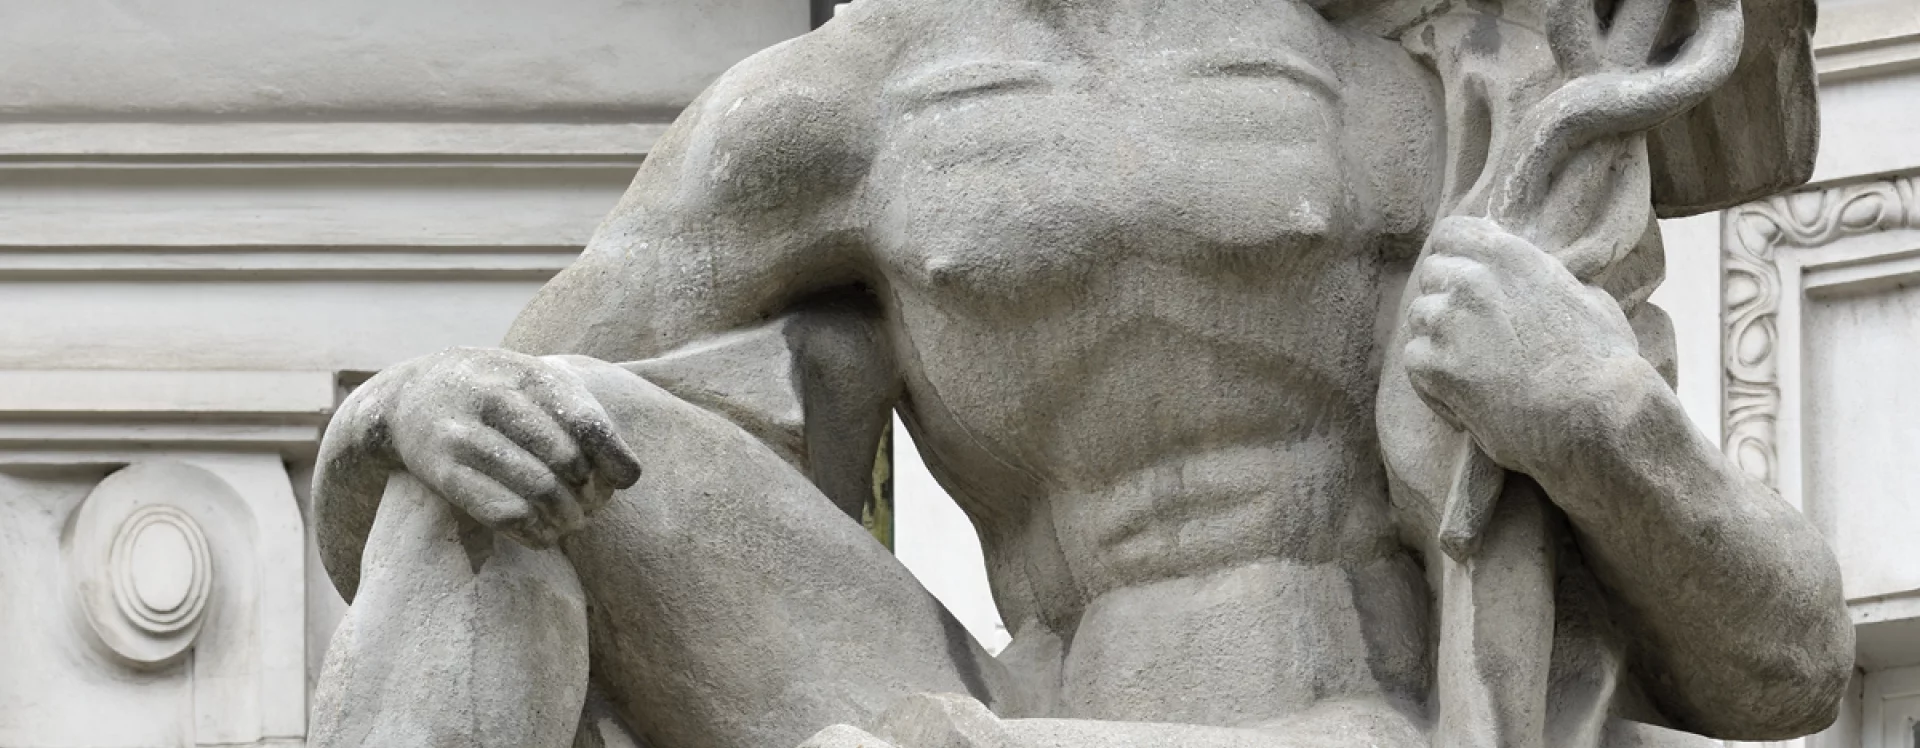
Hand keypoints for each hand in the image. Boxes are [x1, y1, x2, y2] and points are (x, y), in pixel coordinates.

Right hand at [376, 347, 641, 547]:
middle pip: (567, 461)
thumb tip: (627, 476)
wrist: (409, 395)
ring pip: (539, 490)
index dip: (614, 460)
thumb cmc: (497, 394)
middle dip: (590, 494)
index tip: (621, 480)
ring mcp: (464, 435)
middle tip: (592, 506)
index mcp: (527, 373)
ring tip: (571, 522)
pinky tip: (542, 531)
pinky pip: (503, 513)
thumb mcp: (537, 382)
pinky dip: (535, 531)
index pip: (588, 422)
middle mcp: (494, 398)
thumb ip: (584, 418)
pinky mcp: (443, 472)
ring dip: (566, 517)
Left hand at [1403, 216, 1650, 474]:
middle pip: (1433, 274)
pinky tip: (1466, 395)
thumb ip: (1548, 280)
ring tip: (1474, 365)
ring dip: (1438, 336)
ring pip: (1419, 317)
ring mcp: (1448, 324)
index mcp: (1510, 257)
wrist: (1594, 417)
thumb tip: (1539, 277)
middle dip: (1448, 296)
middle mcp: (1472, 282)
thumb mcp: (1588, 298)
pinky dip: (1433, 378)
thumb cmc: (1605, 362)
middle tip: (1473, 329)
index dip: (1455, 253)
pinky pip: (1414, 359)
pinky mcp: (1435, 367)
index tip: (1464, 272)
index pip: (1451, 233)